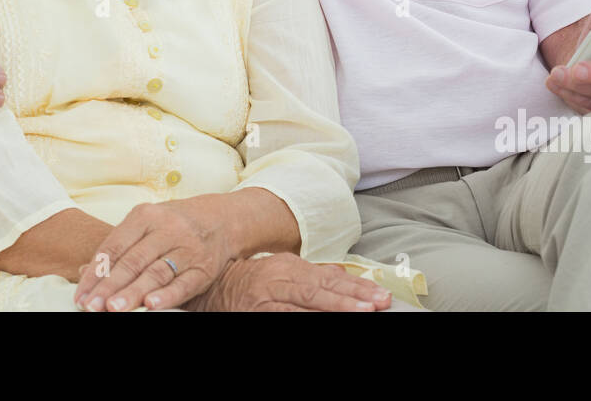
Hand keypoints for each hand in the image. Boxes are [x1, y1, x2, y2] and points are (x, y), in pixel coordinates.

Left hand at [73, 197, 243, 311]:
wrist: (222, 219)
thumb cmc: (174, 224)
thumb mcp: (147, 223)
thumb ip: (119, 245)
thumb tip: (84, 273)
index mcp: (145, 216)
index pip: (114, 246)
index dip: (96, 272)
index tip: (81, 295)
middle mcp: (167, 229)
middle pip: (133, 260)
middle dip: (110, 286)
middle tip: (92, 306)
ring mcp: (187, 248)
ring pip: (156, 273)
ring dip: (134, 292)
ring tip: (114, 308)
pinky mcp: (204, 268)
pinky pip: (184, 283)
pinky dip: (167, 295)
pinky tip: (152, 305)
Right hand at [187, 253, 392, 311]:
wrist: (211, 288)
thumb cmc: (251, 280)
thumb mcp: (283, 272)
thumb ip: (312, 275)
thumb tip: (343, 277)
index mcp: (290, 266)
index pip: (330, 278)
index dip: (356, 287)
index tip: (379, 296)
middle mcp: (280, 278)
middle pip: (321, 289)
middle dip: (352, 298)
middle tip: (377, 304)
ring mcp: (268, 298)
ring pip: (306, 303)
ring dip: (334, 309)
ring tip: (359, 314)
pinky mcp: (257, 314)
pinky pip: (284, 318)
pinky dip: (304, 320)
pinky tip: (321, 324)